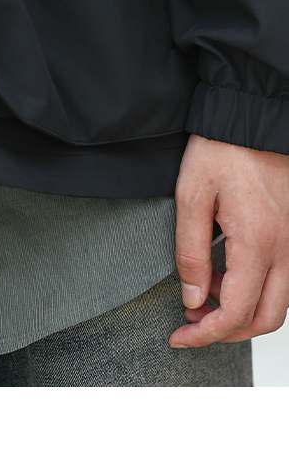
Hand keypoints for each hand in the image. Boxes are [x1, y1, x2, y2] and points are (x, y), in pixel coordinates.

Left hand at [170, 134, 288, 347]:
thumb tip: (194, 298)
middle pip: (267, 318)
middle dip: (227, 331)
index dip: (206, 334)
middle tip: (189, 324)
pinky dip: (254, 291)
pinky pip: (282, 280)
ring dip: (241, 311)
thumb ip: (191, 253)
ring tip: (201, 297)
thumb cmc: (221, 152)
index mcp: (259, 242)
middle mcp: (287, 248)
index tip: (179, 337)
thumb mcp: (191, 199)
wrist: (250, 120)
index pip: (238, 311)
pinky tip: (223, 276)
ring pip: (278, 302)